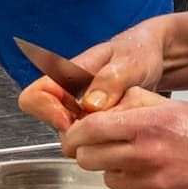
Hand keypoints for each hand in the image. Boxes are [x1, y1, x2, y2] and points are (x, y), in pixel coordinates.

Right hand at [18, 22, 166, 133]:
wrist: (155, 56)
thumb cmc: (139, 51)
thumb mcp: (128, 63)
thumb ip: (109, 82)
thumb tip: (89, 106)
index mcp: (66, 73)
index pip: (32, 97)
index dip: (47, 112)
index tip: (74, 119)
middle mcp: (68, 91)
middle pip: (50, 122)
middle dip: (74, 131)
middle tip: (104, 125)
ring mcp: (79, 107)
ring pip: (68, 134)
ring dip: (90, 136)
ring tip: (118, 124)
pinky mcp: (93, 119)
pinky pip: (87, 137)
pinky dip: (101, 137)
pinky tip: (120, 128)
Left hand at [62, 88, 187, 188]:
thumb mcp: (175, 107)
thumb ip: (137, 103)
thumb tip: (105, 103)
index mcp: (146, 125)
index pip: (89, 129)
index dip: (74, 133)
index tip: (72, 134)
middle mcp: (144, 156)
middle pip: (87, 159)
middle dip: (88, 152)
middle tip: (99, 147)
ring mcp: (151, 185)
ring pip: (109, 179)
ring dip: (116, 169)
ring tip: (142, 160)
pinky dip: (142, 186)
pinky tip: (165, 176)